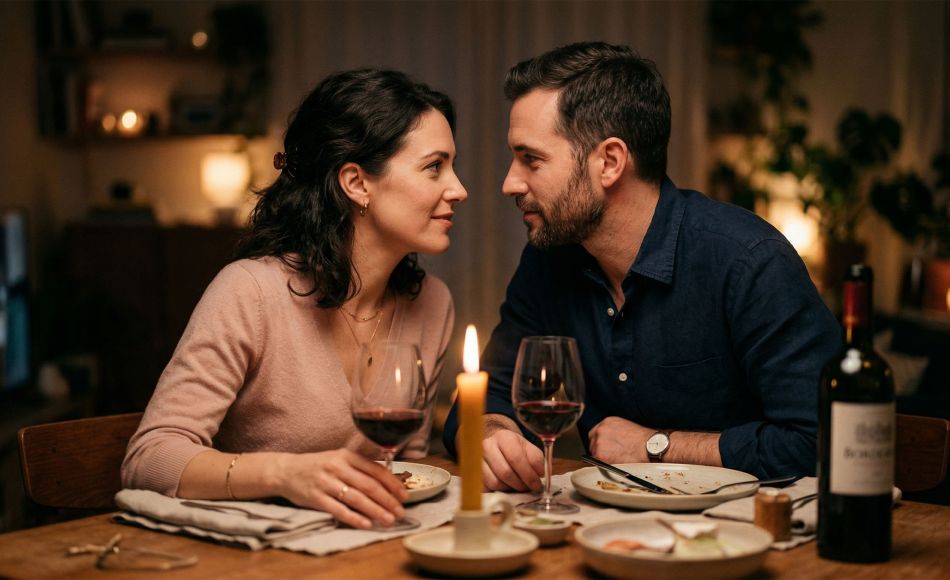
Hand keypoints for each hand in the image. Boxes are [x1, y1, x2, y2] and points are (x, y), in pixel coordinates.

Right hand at [275, 449, 407, 529]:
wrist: (286, 471)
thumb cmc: (318, 466)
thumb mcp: (339, 458)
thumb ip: (360, 467)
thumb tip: (388, 481)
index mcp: (346, 455)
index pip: (375, 469)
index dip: (392, 483)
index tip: (404, 495)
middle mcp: (337, 467)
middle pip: (368, 485)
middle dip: (388, 500)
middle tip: (400, 512)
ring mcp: (325, 482)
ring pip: (356, 498)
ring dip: (375, 510)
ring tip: (388, 520)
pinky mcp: (315, 498)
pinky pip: (338, 509)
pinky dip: (354, 517)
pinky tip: (366, 524)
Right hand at [482, 428, 543, 491]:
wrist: (495, 445)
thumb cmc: (515, 449)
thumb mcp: (528, 449)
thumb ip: (536, 460)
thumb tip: (539, 474)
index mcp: (504, 437)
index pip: (515, 458)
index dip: (528, 474)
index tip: (537, 485)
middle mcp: (487, 446)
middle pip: (505, 472)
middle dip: (520, 484)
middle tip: (528, 488)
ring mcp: (476, 460)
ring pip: (495, 482)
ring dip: (509, 489)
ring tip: (517, 486)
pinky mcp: (472, 474)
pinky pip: (487, 488)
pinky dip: (499, 491)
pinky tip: (506, 486)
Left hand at [588, 416, 653, 462]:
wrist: (650, 447)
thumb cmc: (643, 439)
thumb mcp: (626, 427)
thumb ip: (614, 432)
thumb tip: (610, 442)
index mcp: (607, 422)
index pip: (595, 433)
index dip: (599, 442)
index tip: (604, 448)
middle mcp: (600, 430)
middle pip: (592, 443)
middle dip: (599, 450)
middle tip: (610, 457)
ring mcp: (599, 442)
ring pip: (594, 453)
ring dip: (602, 459)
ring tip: (616, 461)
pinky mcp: (601, 455)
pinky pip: (597, 463)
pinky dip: (604, 465)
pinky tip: (615, 464)